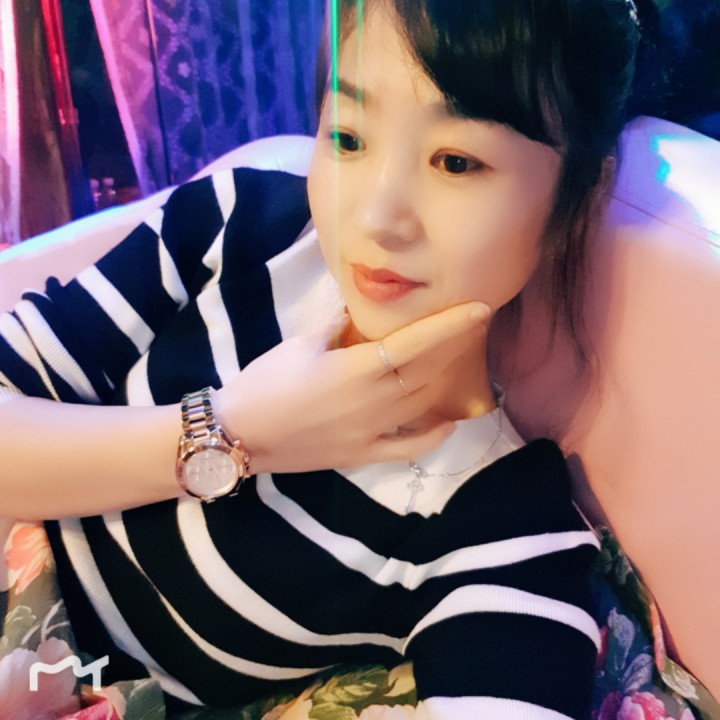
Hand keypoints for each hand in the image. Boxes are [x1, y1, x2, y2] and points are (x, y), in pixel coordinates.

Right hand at [215, 301, 489, 473]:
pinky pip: (406, 448)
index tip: (480, 308)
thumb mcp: (300, 344)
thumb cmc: (265, 383)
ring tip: (461, 360)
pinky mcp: (363, 455)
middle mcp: (373, 403)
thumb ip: (337, 327)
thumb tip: (359, 311)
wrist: (238, 434)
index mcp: (357, 370)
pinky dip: (432, 436)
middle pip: (427, 372)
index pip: (416, 344)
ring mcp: (372, 433)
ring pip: (422, 405)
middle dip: (455, 348)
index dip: (450, 326)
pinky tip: (448, 422)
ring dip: (445, 382)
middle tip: (475, 326)